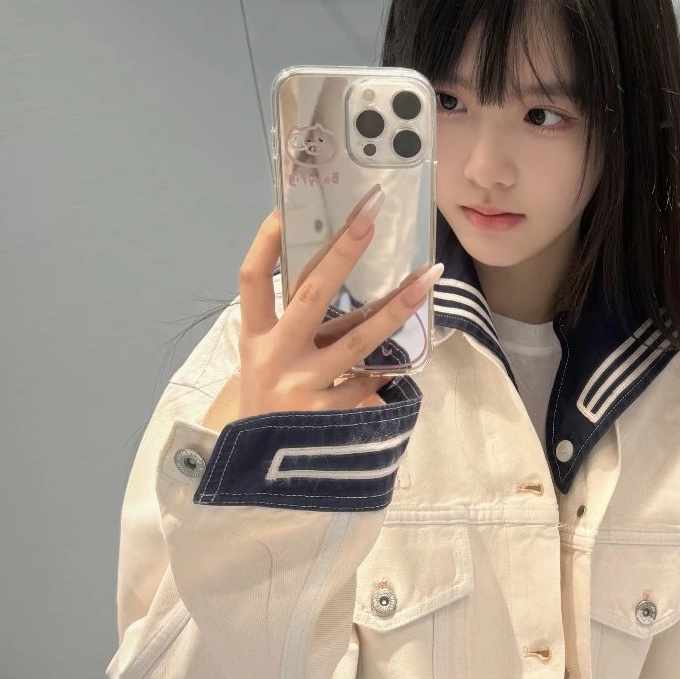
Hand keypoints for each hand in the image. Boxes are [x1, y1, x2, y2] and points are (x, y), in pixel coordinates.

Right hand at [232, 195, 442, 418]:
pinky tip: (403, 364)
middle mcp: (273, 356)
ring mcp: (299, 387)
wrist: (258, 471)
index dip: (265, 242)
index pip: (253, 279)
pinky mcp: (325, 419)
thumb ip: (296, 323)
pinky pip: (367, 385)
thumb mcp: (267, 359)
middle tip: (369, 216)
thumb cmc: (270, 399)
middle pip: (310, 295)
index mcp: (254, 336)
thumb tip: (338, 269)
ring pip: (356, 341)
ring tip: (426, 279)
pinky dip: (384, 374)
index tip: (285, 207)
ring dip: (395, 308)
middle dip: (342, 253)